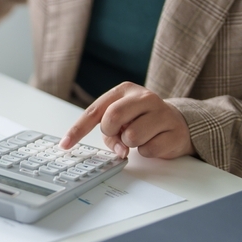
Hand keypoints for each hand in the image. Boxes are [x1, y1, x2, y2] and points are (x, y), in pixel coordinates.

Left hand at [60, 82, 195, 159]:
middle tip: (120, 133)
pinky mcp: (174, 131)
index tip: (65, 145)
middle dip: (111, 132)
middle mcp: (144, 96)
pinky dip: (146, 151)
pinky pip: (149, 149)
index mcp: (124, 90)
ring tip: (140, 137)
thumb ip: (110, 134)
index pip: (95, 110)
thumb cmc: (140, 121)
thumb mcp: (120, 122)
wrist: (176, 123)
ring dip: (130, 144)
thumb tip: (119, 148)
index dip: (78, 129)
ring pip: (132, 136)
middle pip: (113, 117)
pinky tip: (154, 141)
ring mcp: (162, 112)